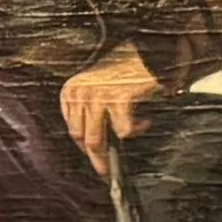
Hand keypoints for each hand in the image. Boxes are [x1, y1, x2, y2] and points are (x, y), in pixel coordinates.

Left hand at [59, 45, 161, 166]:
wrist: (149, 51)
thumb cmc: (126, 68)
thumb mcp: (97, 87)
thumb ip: (90, 111)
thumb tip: (92, 143)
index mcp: (71, 91)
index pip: (73, 129)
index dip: (83, 147)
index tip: (94, 158)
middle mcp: (80, 93)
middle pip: (82, 137)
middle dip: (96, 156)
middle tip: (105, 170)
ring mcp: (97, 97)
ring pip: (96, 140)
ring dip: (112, 151)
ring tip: (125, 148)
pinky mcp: (118, 100)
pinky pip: (123, 130)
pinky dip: (136, 130)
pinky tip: (143, 123)